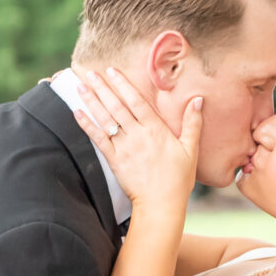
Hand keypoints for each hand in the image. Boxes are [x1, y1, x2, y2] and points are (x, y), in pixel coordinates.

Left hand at [74, 67, 199, 214]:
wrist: (161, 204)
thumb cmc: (178, 178)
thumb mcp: (190, 149)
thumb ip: (193, 123)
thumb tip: (198, 100)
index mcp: (156, 130)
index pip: (137, 101)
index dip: (123, 84)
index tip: (112, 71)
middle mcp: (138, 135)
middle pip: (117, 106)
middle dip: (102, 88)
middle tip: (90, 72)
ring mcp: (124, 148)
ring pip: (105, 119)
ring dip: (92, 101)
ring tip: (81, 86)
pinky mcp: (114, 160)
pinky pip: (98, 139)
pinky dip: (87, 125)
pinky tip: (77, 112)